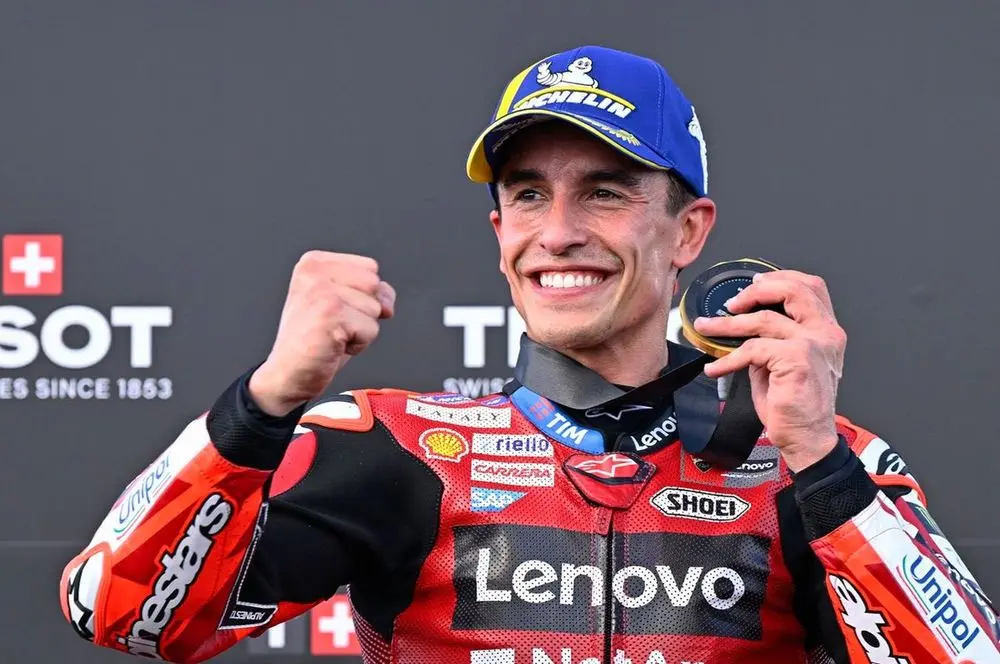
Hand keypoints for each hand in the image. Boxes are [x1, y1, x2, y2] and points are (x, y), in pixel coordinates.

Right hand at [249, 251, 395, 416]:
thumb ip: (367, 290)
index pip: (370, 268)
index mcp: (313, 263)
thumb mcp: (341, 304)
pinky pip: (371, 329)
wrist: (287, 375)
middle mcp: (314, 273)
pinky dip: (358, 345)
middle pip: (375, 285)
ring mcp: (322, 293)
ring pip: (375, 308)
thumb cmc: (313, 342)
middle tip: (334, 325)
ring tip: (332, 336)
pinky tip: (333, 346)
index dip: (364, 295)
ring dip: (361, 330)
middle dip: (364, 311)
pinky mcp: (331, 316)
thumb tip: (387, 302)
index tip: (335, 311)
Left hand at [692, 270, 845, 471]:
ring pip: (763, 320)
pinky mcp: (797, 360)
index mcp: (826, 330)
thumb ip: (773, 339)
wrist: (807, 438)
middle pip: (793, 289)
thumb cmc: (796, 405)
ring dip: (726, 324)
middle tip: (731, 304)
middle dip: (754, 291)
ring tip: (706, 329)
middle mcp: (825, 333)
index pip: (810, 287)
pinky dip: (728, 358)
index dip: (780, 278)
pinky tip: (716, 367)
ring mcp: (814, 345)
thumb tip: (741, 326)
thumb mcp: (786, 362)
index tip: (753, 283)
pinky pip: (752, 349)